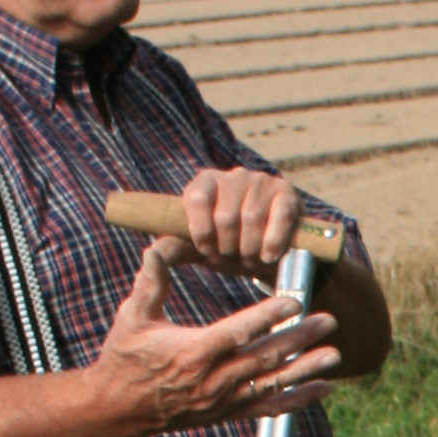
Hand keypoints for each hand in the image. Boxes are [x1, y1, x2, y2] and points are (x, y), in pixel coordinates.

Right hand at [87, 239, 340, 436]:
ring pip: (272, 384)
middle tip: (329, 320)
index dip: (267, 316)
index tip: (294, 300)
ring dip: (306, 369)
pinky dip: (297, 399)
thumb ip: (150, 282)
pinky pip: (268, 407)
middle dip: (299, 339)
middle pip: (264, 358)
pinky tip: (322, 388)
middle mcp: (213, 380)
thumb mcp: (132, 317)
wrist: (118, 409)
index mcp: (192, 353)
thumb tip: (159, 245)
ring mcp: (223, 400)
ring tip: (334, 355)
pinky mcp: (227, 413)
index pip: (237, 332)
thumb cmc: (125, 357)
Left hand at [169, 165, 310, 273]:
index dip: (202, 233)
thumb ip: (175, 248)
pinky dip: (273, 241)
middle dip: (229, 248)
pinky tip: (270, 256)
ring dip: (251, 250)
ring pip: (252, 219)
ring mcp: (261, 181)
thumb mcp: (200, 248)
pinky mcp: (286, 193)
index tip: (209, 252)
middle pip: (225, 216)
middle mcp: (233, 175)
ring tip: (252, 260)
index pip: (197, 199)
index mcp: (205, 183)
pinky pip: (279, 216)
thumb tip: (150, 254)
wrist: (272, 250)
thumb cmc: (230, 246)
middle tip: (234, 260)